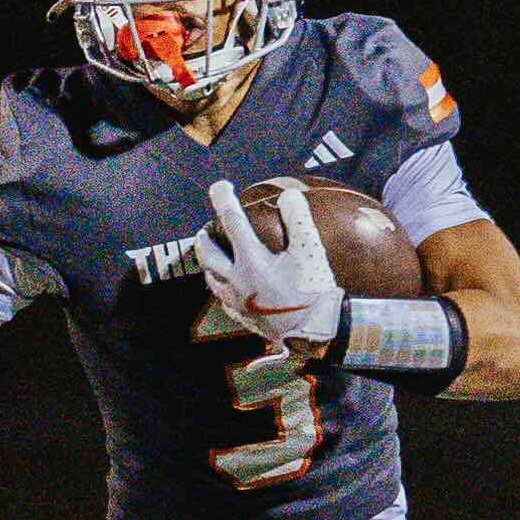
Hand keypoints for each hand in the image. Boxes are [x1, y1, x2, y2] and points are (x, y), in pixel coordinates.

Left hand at [194, 177, 345, 352]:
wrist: (316, 332)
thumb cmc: (313, 291)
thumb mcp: (310, 251)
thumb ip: (298, 220)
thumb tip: (288, 196)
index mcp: (251, 261)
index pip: (232, 222)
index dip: (224, 200)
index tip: (221, 186)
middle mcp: (237, 281)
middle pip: (208, 255)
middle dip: (204, 239)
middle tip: (205, 230)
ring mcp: (237, 302)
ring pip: (211, 280)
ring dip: (209, 265)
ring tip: (213, 258)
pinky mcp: (242, 319)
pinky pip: (224, 301)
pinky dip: (223, 288)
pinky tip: (229, 288)